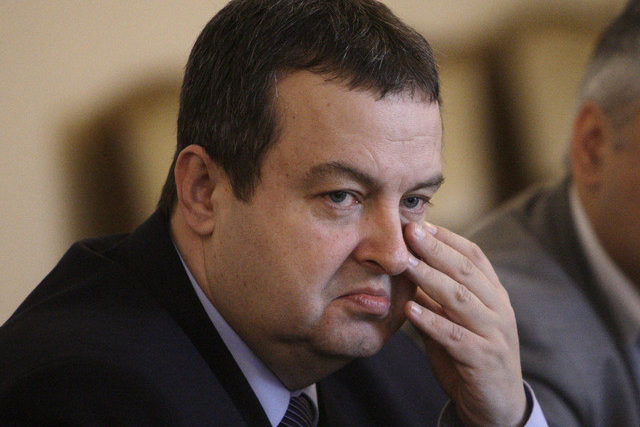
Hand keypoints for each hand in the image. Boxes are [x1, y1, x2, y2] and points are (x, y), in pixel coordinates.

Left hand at [403, 221, 526, 426]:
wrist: (496, 404)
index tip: (419, 223)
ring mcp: (493, 333)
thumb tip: (407, 265)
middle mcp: (498, 308)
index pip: (473, 256)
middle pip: (465, 271)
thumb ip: (436, 296)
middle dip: (435, 249)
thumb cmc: (470, 354)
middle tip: (409, 231)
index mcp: (493, 294)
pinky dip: (432, 322)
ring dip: (429, 278)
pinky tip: (410, 310)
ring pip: (460, 299)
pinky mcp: (483, 359)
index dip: (447, 238)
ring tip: (404, 263)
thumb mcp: (455, 319)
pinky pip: (455, 336)